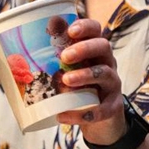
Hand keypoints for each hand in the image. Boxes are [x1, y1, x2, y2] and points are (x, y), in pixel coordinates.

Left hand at [55, 18, 127, 144]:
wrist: (101, 121)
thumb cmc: (80, 89)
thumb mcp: (69, 71)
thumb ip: (57, 57)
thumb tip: (36, 35)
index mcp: (95, 51)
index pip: (96, 30)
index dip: (85, 27)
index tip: (70, 31)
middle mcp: (107, 63)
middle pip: (103, 46)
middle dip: (84, 49)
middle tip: (64, 56)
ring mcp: (112, 85)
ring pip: (105, 73)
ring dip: (84, 75)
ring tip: (65, 81)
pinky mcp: (113, 107)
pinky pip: (103, 108)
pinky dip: (82, 113)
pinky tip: (63, 115)